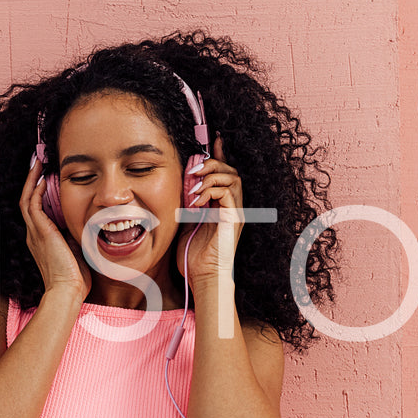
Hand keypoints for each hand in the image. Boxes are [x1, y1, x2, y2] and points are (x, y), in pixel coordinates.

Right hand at [20, 157, 91, 299]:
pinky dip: (35, 190)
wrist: (67, 290)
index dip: (39, 193)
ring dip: (32, 180)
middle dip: (32, 181)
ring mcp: (34, 232)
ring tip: (38, 163)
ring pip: (27, 198)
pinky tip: (42, 178)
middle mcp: (33, 234)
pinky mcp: (39, 231)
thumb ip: (77, 235)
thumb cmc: (76, 277)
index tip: (46, 178)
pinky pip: (32, 204)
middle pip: (27, 200)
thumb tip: (88, 223)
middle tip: (39, 163)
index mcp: (41, 240)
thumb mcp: (77, 251)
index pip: (36, 210)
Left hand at [176, 136, 244, 289]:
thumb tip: (182, 185)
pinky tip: (196, 200)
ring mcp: (235, 213)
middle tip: (193, 169)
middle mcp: (232, 207)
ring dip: (211, 176)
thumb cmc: (193, 256)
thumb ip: (187, 203)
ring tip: (193, 187)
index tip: (213, 141)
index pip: (225, 174)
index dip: (220, 155)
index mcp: (222, 206)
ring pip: (233, 178)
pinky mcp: (233, 219)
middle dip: (212, 163)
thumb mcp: (185, 223)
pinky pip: (228, 192)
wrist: (202, 277)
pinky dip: (211, 190)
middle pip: (231, 171)